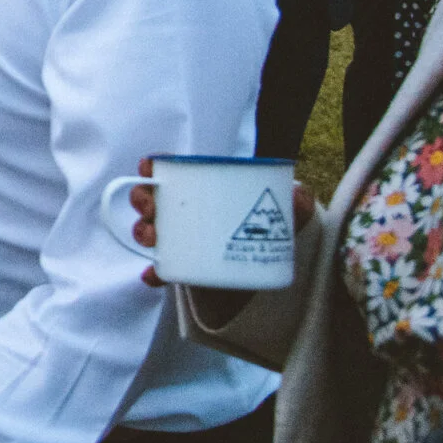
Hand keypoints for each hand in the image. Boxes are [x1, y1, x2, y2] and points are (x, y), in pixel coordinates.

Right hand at [128, 157, 315, 286]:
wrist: (269, 273)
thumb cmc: (268, 234)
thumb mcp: (285, 217)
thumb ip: (296, 205)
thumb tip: (300, 193)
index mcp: (203, 192)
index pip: (171, 172)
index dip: (153, 167)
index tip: (149, 169)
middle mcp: (186, 213)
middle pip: (151, 198)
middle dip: (143, 199)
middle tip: (152, 210)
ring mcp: (181, 240)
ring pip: (149, 230)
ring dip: (143, 231)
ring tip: (153, 240)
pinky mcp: (183, 267)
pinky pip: (162, 268)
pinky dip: (155, 272)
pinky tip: (153, 275)